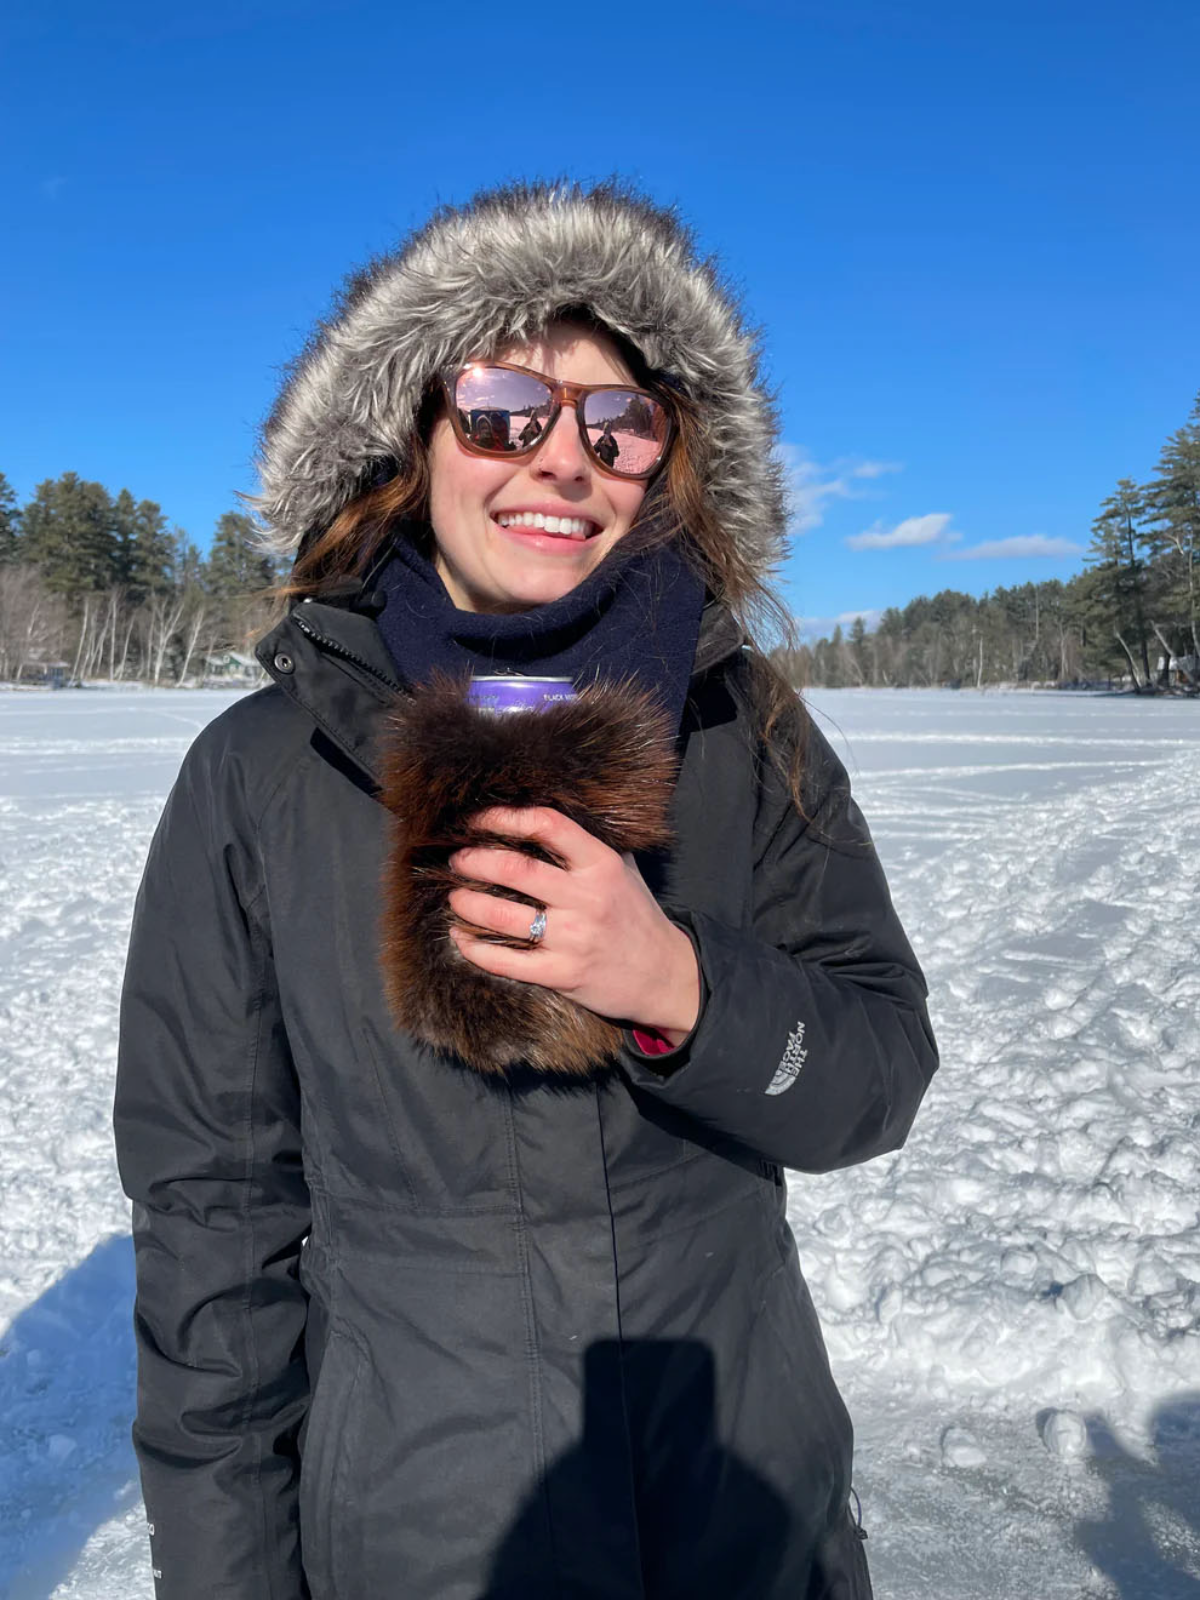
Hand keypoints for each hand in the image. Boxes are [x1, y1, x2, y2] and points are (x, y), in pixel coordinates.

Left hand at [446, 806, 700, 1043]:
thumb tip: (537, 817)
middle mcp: (587, 898)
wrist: (665, 976)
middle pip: (515, 869)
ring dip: (468, 903)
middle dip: (474, 860)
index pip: (548, 825)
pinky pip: (506, 962)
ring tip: (455, 896)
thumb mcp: (622, 870)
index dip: (505, 818)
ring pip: (502, 915)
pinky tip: (461, 938)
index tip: (478, 820)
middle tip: (457, 860)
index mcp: (601, 864)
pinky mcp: (562, 974)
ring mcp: (573, 938)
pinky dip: (474, 949)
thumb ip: (586, 845)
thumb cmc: (636, 916)